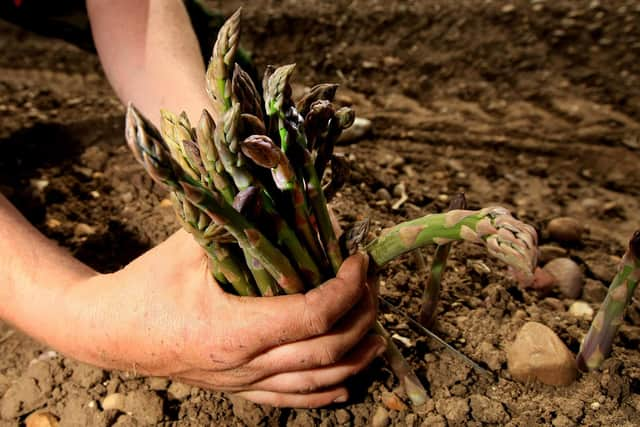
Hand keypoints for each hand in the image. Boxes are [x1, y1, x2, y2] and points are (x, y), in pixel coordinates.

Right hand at [61, 229, 381, 407]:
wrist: (109, 331)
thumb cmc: (146, 285)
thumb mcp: (189, 246)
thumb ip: (234, 223)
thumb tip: (276, 194)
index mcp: (232, 329)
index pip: (313, 314)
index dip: (347, 288)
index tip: (359, 261)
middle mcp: (242, 364)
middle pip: (326, 350)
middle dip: (361, 316)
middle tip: (372, 286)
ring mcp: (242, 383)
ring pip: (316, 383)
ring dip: (354, 358)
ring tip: (378, 335)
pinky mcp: (237, 390)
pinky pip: (290, 400)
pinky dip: (324, 393)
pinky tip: (344, 385)